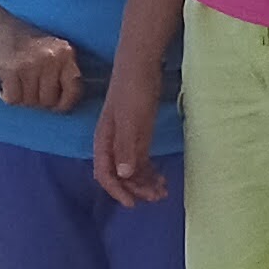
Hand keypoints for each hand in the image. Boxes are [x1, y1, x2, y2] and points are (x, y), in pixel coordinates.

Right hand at [0, 23, 82, 111]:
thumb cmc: (25, 42)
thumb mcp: (52, 51)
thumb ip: (62, 71)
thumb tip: (65, 103)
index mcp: (65, 52)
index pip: (74, 89)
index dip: (64, 103)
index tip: (56, 106)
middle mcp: (51, 57)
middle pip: (49, 99)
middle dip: (37, 101)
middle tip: (29, 91)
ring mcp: (31, 62)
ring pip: (30, 100)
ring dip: (21, 98)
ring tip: (17, 85)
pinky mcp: (11, 68)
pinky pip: (13, 97)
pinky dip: (7, 96)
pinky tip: (5, 86)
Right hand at [92, 74, 167, 207]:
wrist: (141, 65)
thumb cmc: (134, 90)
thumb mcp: (132, 120)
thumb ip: (127, 147)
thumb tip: (123, 175)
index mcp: (105, 140)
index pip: (105, 173)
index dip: (117, 191)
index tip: (134, 204)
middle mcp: (113, 142)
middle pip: (120, 175)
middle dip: (136, 189)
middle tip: (157, 196)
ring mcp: (125, 137)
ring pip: (131, 169)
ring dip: (144, 182)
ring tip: (163, 190)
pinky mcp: (137, 132)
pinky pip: (140, 158)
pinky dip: (149, 170)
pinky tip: (161, 176)